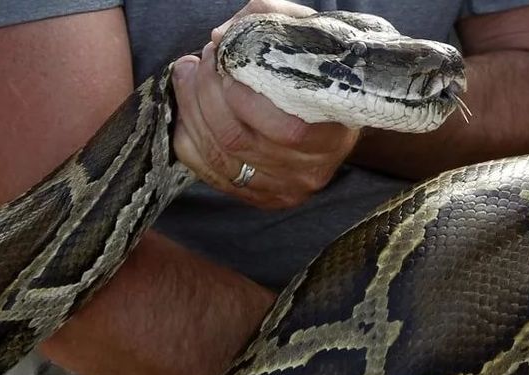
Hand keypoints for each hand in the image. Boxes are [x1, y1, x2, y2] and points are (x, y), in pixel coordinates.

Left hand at [171, 0, 358, 208]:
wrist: (339, 115)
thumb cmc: (321, 73)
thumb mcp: (308, 37)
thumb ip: (268, 22)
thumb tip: (222, 36)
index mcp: (331, 136)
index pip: (283, 128)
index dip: (240, 93)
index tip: (224, 57)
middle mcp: (308, 170)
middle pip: (237, 139)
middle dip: (205, 93)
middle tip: (202, 61)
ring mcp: (284, 189)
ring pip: (218, 156)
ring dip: (191, 110)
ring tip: (189, 76)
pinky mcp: (261, 198)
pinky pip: (208, 173)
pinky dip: (189, 138)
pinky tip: (190, 110)